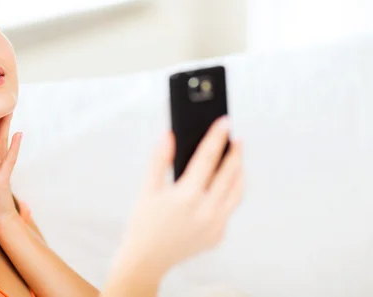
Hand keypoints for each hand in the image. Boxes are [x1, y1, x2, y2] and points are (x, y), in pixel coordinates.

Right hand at [116, 116, 243, 281]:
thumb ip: (159, 159)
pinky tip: (225, 182)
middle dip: (235, 153)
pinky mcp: (218, 236)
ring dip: (239, 172)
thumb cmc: (143, 222)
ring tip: (236, 158)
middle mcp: (206, 212)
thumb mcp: (147, 189)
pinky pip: (229, 208)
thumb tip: (169, 134)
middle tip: (237, 138)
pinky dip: (230, 192)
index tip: (225, 121)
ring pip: (236, 192)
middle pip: (229, 174)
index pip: (208, 158)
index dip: (217, 137)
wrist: (147, 259)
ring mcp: (215, 226)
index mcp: (186, 197)